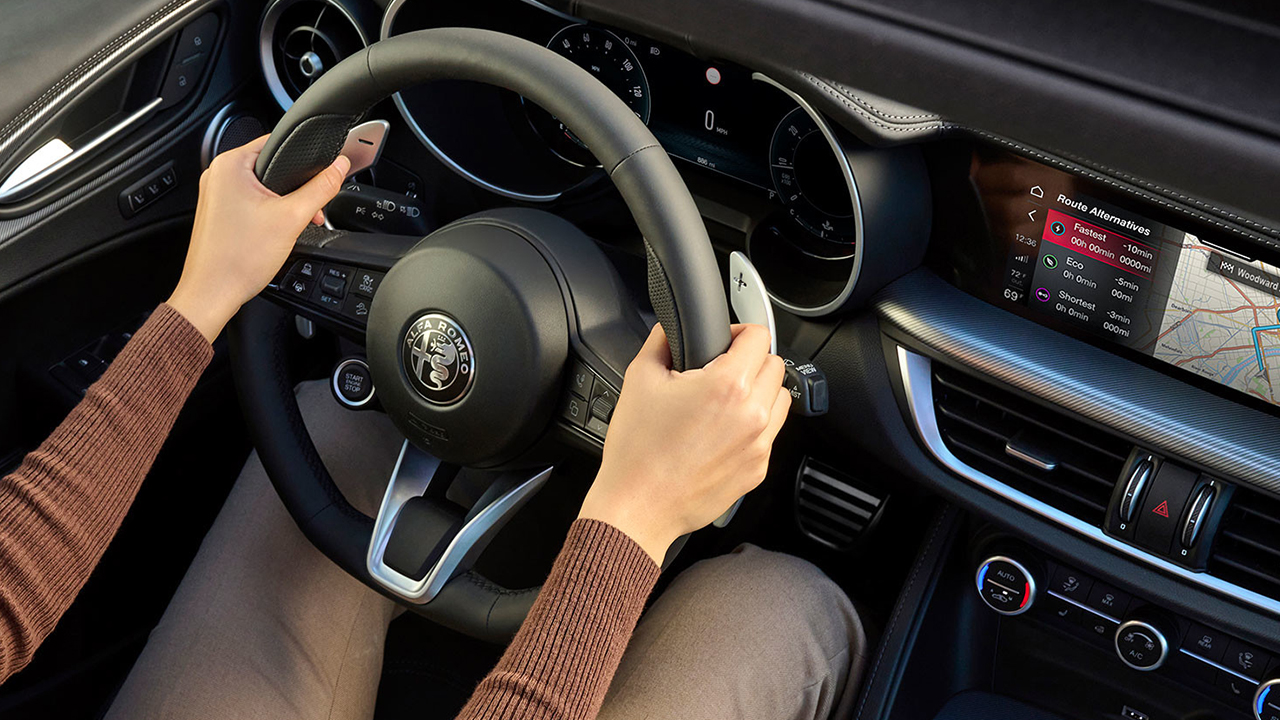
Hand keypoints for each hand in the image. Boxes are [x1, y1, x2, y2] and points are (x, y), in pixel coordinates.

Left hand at [167, 136, 350, 340]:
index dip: (303, 162)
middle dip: (295, 190)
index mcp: (229, 165)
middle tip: (306, 213)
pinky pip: (250, 203)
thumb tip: (338, 167)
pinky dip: (267, 215)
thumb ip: (320, 189)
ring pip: (262, 188)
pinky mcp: (218, 213)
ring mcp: (215, 195)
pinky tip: (273, 234)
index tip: (317, 178)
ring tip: (289, 227)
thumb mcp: (291, 218)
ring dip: (283, 205)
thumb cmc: (237, 259)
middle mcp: (218, 175)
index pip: (276, 144)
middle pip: (272, 168)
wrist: (212, 293)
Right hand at [578, 323, 789, 562]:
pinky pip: (770, 434)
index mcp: (727, 386)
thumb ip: (660, 342)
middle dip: (750, 361)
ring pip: (781, 399)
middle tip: (721, 370)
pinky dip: (754, 426)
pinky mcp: (758, 469)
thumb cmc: (638, 452)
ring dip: (760, 391)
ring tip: (727, 400)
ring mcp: (759, 445)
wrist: (638, 506)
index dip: (738, 331)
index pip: (759, 337)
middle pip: (775, 365)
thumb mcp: (639, 380)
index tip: (724, 340)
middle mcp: (752, 414)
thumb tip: (670, 329)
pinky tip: (723, 431)